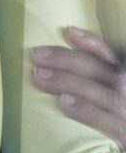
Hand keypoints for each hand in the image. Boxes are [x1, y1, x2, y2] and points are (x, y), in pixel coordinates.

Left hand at [30, 25, 125, 147]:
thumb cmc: (119, 119)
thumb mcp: (114, 95)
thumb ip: (96, 81)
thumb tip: (58, 64)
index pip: (110, 57)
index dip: (91, 43)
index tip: (68, 30)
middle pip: (100, 70)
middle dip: (66, 60)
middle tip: (35, 55)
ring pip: (101, 92)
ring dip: (67, 81)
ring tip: (38, 75)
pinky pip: (107, 121)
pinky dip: (85, 110)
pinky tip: (63, 103)